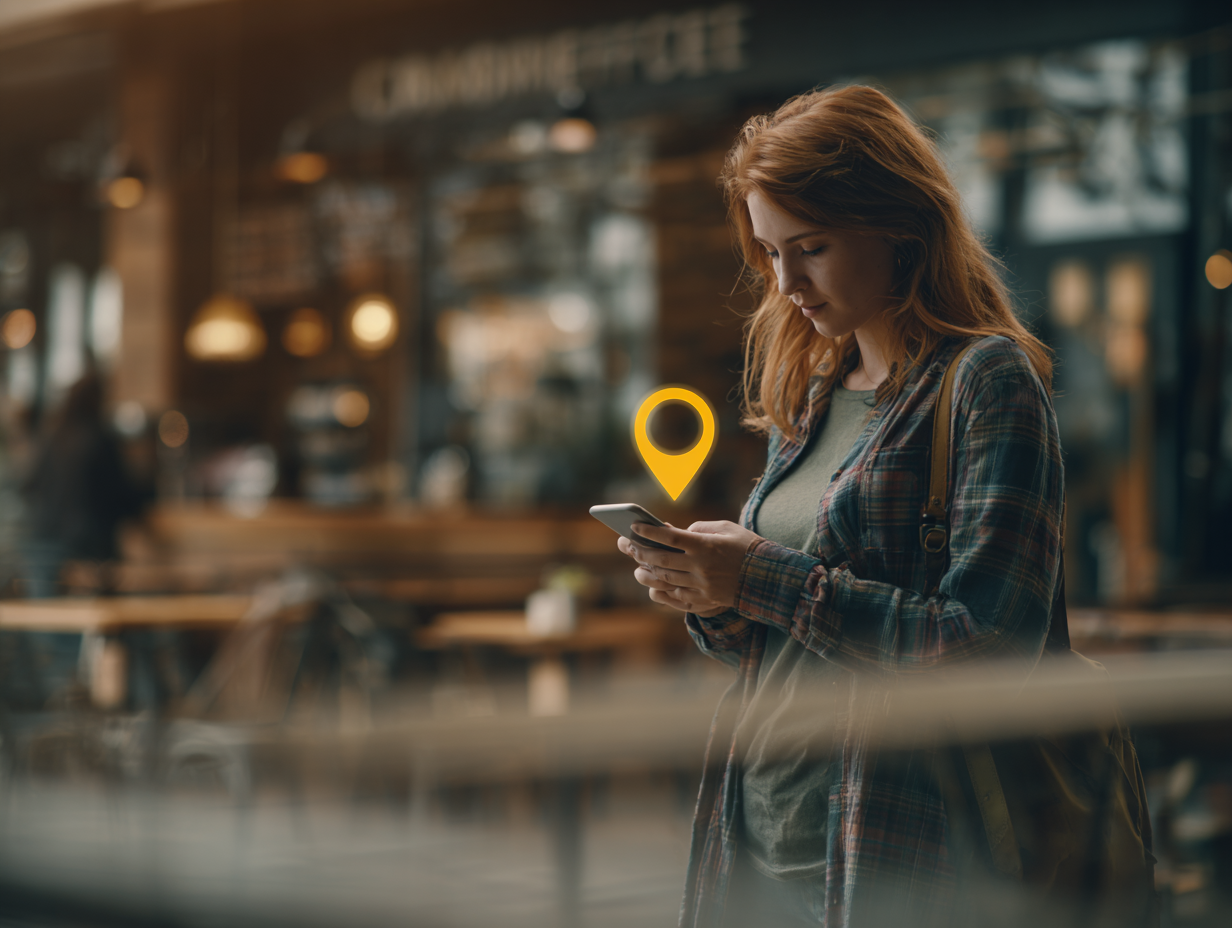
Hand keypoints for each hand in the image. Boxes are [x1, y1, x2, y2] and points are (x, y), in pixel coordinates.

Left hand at [616, 520, 761, 615]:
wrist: (769, 579)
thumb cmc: (748, 548)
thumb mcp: (727, 528)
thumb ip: (701, 528)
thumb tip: (679, 533)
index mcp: (706, 546)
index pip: (670, 538)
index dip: (650, 532)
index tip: (634, 527)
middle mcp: (700, 567)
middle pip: (661, 559)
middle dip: (639, 551)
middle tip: (626, 545)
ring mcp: (701, 586)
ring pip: (665, 580)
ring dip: (646, 573)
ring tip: (636, 567)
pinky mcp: (705, 601)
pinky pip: (676, 598)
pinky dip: (661, 592)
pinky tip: (653, 587)